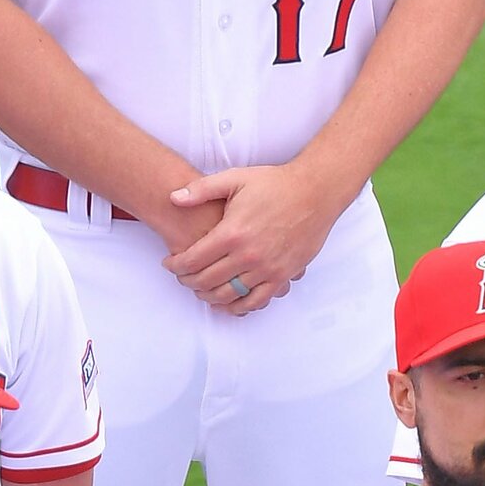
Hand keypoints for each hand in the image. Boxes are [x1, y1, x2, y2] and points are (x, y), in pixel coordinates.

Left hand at [162, 162, 341, 315]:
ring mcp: (266, 268)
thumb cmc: (275, 184)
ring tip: (201, 288)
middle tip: (182, 276)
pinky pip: (256, 301)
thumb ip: (202, 189)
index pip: (192, 260)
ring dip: (208, 296)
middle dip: (188, 281)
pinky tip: (228, 303)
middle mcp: (247, 255)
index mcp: (232, 232)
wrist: (315, 192)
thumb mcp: (235, 178)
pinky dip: (238, 307)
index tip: (169, 263)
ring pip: (228, 295)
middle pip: (206, 281)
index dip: (175, 265)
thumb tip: (173, 198)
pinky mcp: (283, 275)